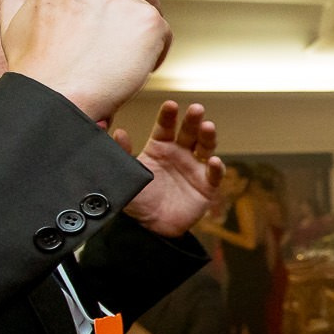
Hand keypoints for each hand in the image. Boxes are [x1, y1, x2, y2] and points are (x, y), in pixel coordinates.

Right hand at [0, 0, 169, 121]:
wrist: (56, 100)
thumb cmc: (34, 71)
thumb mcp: (13, 28)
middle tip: (134, 29)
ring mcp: (121, 0)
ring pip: (146, 7)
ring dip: (144, 28)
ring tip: (130, 59)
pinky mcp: (148, 21)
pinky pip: (162, 31)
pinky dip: (157, 49)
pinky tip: (140, 69)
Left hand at [112, 100, 223, 237]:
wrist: (149, 228)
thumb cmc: (137, 200)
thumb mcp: (126, 175)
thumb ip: (123, 153)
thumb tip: (118, 131)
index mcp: (160, 148)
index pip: (165, 127)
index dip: (168, 116)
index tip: (170, 104)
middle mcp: (180, 154)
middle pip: (190, 132)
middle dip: (193, 119)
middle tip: (196, 108)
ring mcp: (195, 169)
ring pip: (206, 147)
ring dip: (208, 136)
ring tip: (207, 127)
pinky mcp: (207, 187)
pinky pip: (214, 175)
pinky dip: (215, 167)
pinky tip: (212, 161)